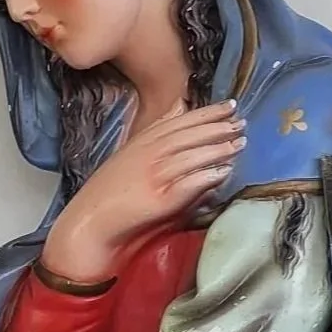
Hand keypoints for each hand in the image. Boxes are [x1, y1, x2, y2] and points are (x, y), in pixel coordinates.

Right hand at [41, 102, 244, 283]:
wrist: (89, 225)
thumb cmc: (111, 199)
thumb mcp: (131, 162)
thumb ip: (157, 144)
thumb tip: (182, 124)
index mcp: (141, 144)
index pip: (178, 122)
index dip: (205, 113)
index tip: (228, 106)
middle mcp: (147, 154)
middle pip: (187, 134)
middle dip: (217, 126)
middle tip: (241, 120)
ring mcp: (152, 175)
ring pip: (190, 155)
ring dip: (217, 148)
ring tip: (240, 143)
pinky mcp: (158, 199)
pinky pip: (187, 184)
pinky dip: (206, 177)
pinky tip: (224, 173)